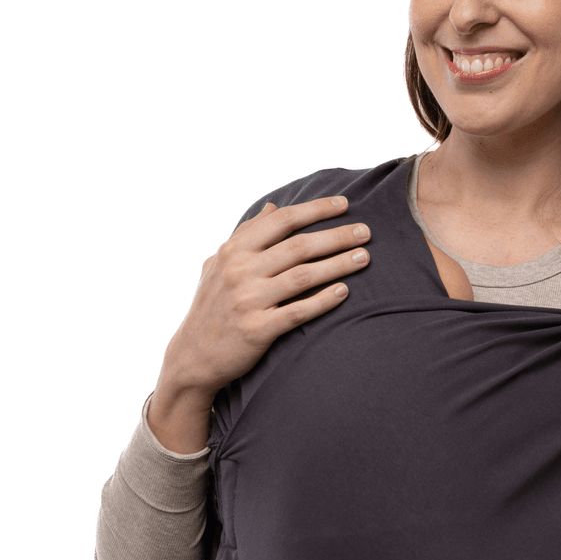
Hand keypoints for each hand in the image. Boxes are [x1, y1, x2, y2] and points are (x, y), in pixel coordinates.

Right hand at [162, 193, 372, 398]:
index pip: (282, 221)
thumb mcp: (219, 264)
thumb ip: (246, 234)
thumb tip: (272, 207)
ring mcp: (248, 300)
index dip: (316, 209)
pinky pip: (298, 312)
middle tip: (366, 232)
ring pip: (303, 276)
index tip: (344, 203)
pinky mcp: (258, 329)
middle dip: (336, 236)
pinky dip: (323, 301)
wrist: (194, 355)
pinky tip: (344, 292)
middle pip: (299, 247)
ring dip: (337, 265)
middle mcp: (240, 271)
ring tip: (364, 258)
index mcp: (233, 251)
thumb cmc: (212, 305)